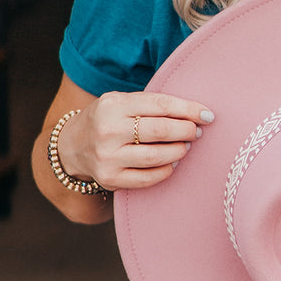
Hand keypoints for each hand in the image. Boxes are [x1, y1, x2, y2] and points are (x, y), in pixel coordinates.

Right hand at [58, 91, 214, 190]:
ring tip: (185, 147)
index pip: (160, 105)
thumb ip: (150, 105)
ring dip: (178, 151)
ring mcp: (107, 157)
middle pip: (160, 131)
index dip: (188, 110)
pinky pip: (147, 178)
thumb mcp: (120, 102)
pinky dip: (165, 171)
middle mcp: (108, 130)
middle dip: (186, 131)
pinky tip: (172, 164)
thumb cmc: (108, 120)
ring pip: (156, 156)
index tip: (208, 115)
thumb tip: (195, 113)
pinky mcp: (110, 178)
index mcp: (113, 105)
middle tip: (197, 132)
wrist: (72, 147)